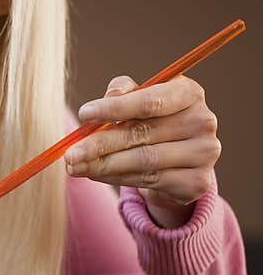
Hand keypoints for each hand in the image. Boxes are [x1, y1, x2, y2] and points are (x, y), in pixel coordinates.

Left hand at [65, 75, 220, 228]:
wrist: (176, 159)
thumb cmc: (149, 119)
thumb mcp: (135, 98)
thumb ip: (121, 91)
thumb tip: (109, 97)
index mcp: (189, 93)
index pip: (151, 101)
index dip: (115, 108)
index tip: (83, 114)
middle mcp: (203, 122)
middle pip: (141, 133)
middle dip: (99, 145)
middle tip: (70, 153)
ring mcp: (204, 154)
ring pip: (142, 161)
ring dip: (102, 165)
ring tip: (74, 166)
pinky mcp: (196, 183)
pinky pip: (148, 180)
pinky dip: (116, 178)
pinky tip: (95, 174)